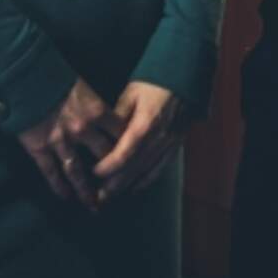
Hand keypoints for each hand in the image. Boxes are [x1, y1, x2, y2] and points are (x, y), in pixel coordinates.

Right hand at [18, 78, 122, 209]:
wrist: (26, 77)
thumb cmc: (57, 77)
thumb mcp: (86, 86)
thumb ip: (98, 104)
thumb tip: (113, 114)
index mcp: (98, 111)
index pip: (121, 135)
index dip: (130, 149)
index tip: (136, 161)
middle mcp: (83, 129)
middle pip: (104, 157)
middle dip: (113, 175)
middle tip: (119, 191)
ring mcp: (60, 141)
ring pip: (77, 172)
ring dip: (87, 191)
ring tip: (94, 205)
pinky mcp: (39, 148)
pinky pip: (51, 172)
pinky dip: (59, 187)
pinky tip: (65, 198)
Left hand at [92, 82, 184, 202]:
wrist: (185, 78)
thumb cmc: (155, 82)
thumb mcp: (131, 92)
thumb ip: (117, 114)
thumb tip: (101, 132)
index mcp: (146, 124)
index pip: (123, 154)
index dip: (107, 167)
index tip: (92, 172)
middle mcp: (159, 138)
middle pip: (134, 169)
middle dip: (113, 186)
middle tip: (96, 199)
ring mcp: (169, 143)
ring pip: (147, 172)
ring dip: (127, 187)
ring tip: (110, 198)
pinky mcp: (176, 144)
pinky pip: (161, 168)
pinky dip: (146, 180)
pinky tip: (135, 187)